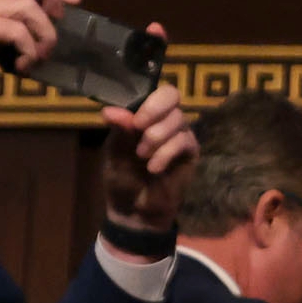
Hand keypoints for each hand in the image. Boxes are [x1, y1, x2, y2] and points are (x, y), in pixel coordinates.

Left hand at [99, 78, 194, 230]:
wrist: (134, 211)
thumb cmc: (123, 179)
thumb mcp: (115, 152)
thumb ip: (119, 130)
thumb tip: (110, 110)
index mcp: (145, 116)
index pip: (156, 91)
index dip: (149, 100)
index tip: (136, 120)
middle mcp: (165, 120)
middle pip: (172, 96)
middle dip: (154, 113)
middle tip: (140, 132)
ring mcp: (180, 135)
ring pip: (178, 119)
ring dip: (157, 138)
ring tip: (143, 157)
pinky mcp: (191, 153)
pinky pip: (184, 141)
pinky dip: (166, 153)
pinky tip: (154, 168)